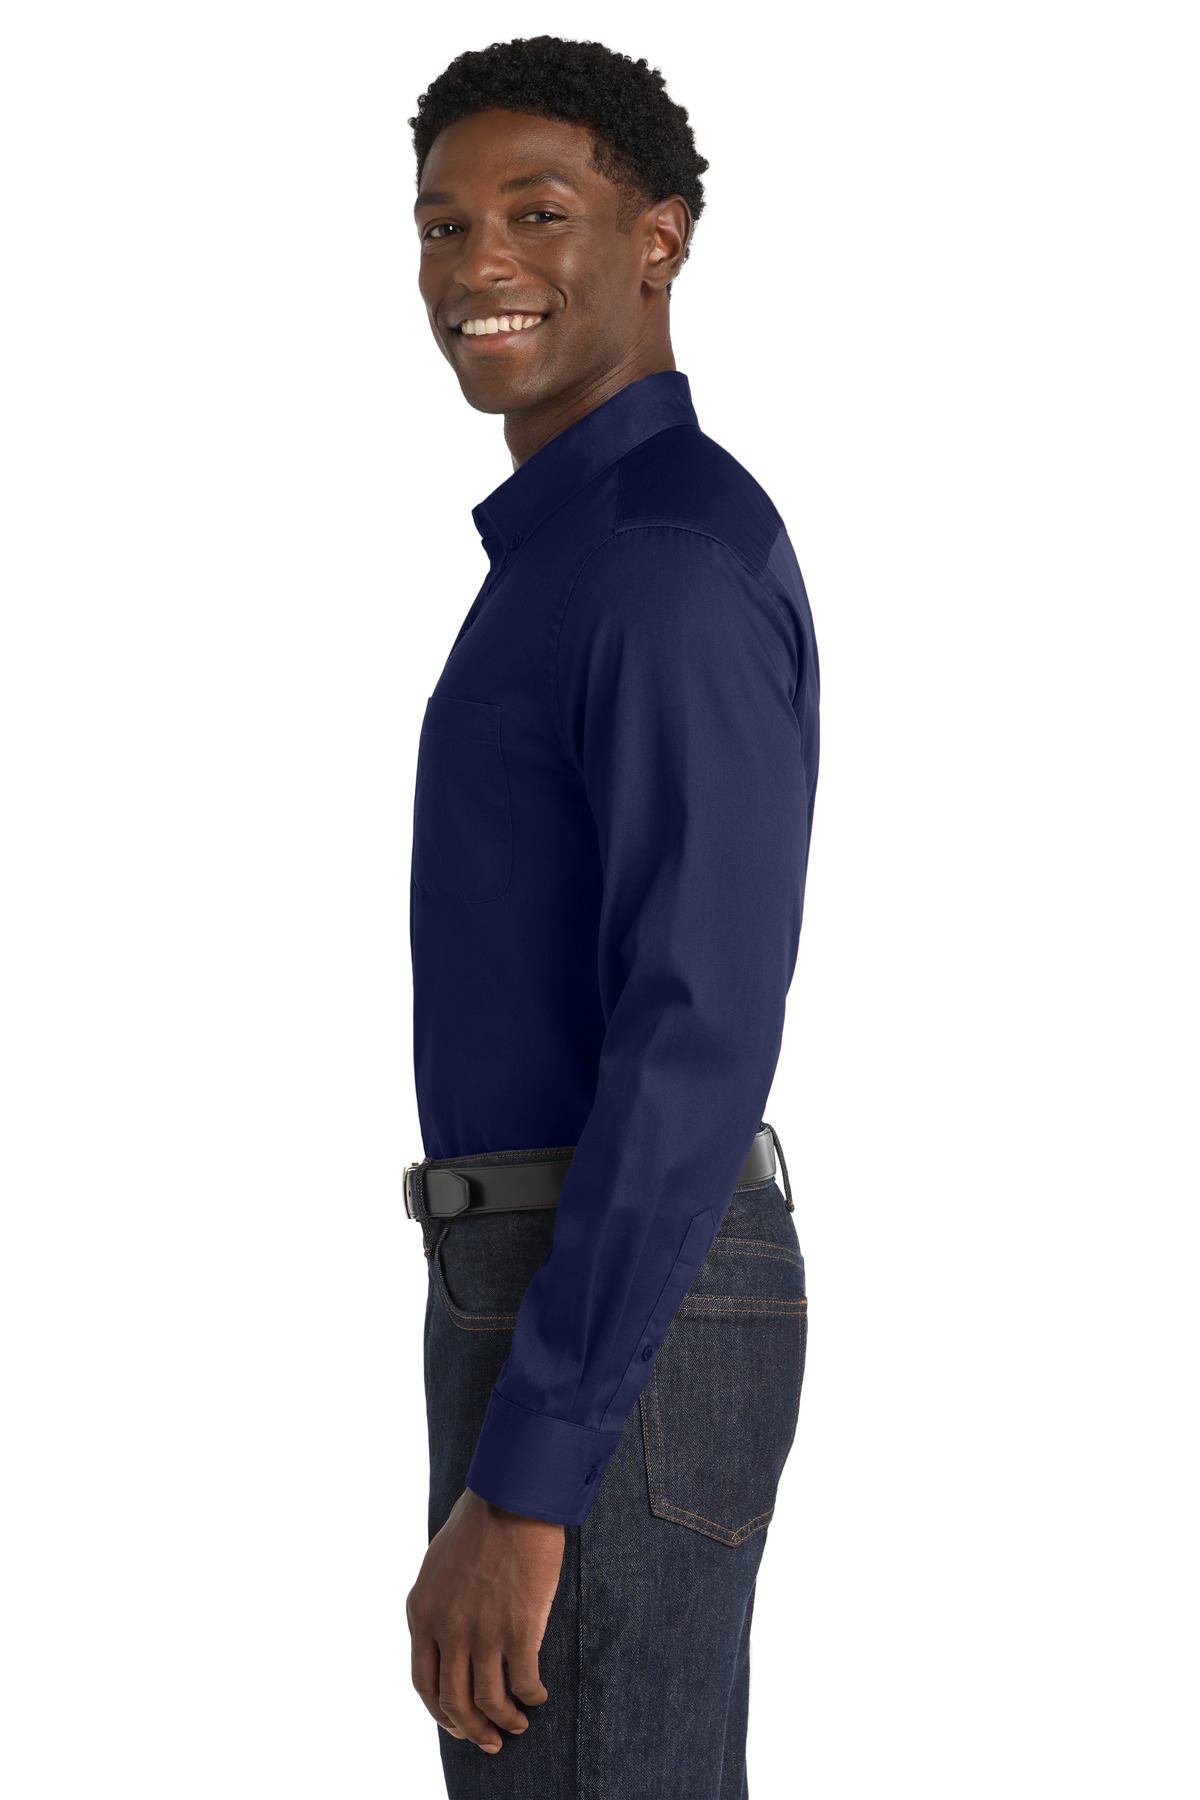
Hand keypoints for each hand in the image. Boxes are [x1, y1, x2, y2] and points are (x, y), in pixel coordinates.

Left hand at [406, 1487, 563, 1752]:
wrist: (511, 1496)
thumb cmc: (479, 1519)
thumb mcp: (438, 1564)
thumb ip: (436, 1604)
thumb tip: (445, 1635)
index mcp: (421, 1613)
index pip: (423, 1683)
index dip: (440, 1712)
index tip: (457, 1724)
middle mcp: (447, 1630)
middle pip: (454, 1702)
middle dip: (472, 1729)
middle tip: (489, 1741)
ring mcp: (482, 1632)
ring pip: (488, 1701)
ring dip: (504, 1721)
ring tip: (517, 1725)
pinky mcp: (519, 1629)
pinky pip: (523, 1682)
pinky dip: (531, 1696)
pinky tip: (538, 1695)